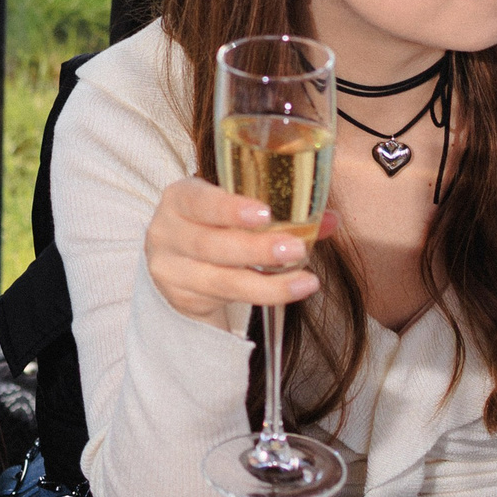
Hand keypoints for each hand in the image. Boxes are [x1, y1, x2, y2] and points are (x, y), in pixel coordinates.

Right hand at [145, 178, 337, 326]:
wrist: (180, 261)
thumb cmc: (215, 224)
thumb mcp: (236, 209)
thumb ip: (280, 209)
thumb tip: (330, 220)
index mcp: (180, 197)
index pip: (198, 201)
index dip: (229, 208)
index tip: (264, 214)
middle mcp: (166, 232)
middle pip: (209, 244)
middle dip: (256, 249)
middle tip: (295, 250)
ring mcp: (170, 268)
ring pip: (219, 279)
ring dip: (266, 282)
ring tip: (305, 281)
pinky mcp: (182, 297)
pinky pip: (224, 298)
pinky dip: (262, 295)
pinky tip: (290, 291)